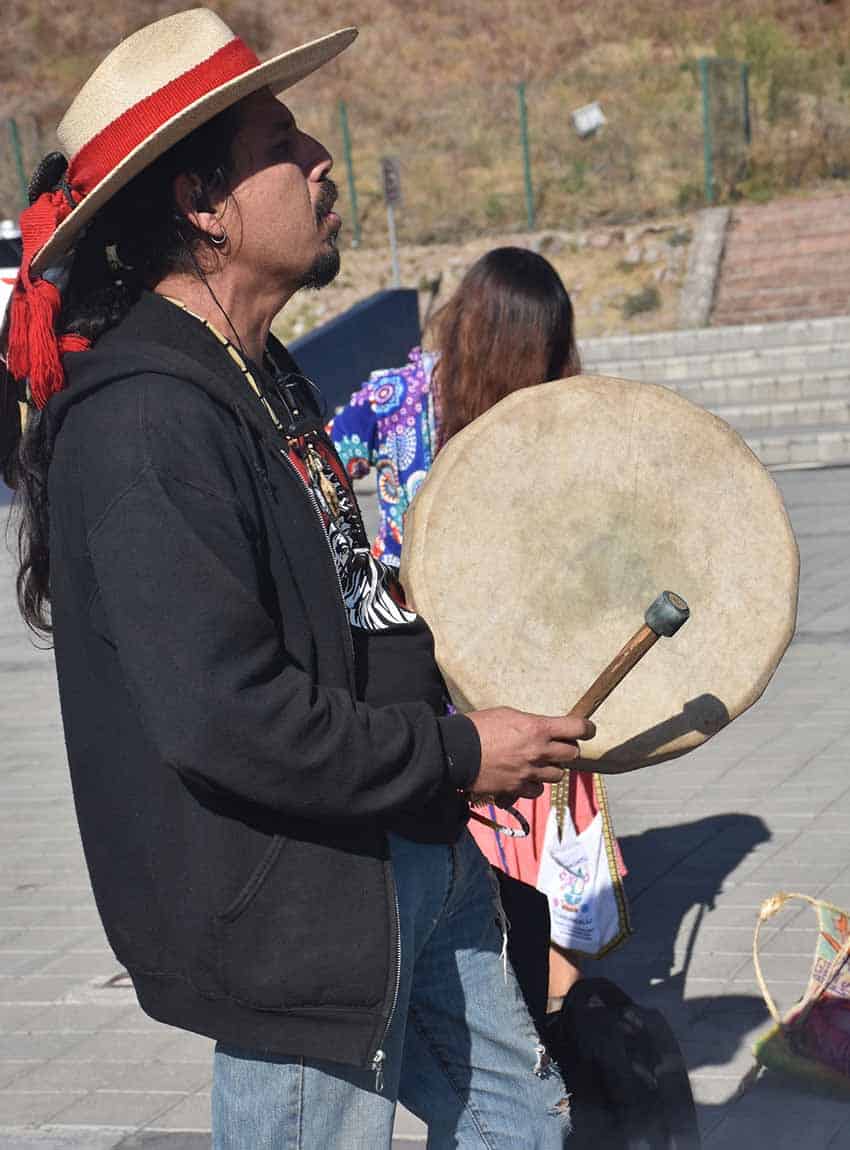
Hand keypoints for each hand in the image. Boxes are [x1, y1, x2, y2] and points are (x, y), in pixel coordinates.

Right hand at [465, 708, 594, 804]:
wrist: (455, 751)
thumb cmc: (478, 727)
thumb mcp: (507, 714)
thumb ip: (531, 723)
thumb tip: (544, 729)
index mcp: (537, 728)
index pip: (577, 728)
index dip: (586, 728)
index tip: (587, 729)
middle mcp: (538, 751)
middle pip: (572, 754)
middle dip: (566, 749)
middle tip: (556, 745)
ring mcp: (529, 772)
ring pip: (557, 775)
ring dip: (551, 768)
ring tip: (537, 762)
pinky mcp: (517, 788)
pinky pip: (537, 790)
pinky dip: (534, 784)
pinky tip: (523, 777)